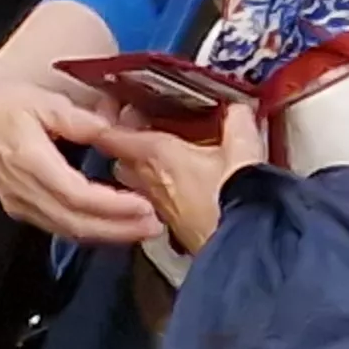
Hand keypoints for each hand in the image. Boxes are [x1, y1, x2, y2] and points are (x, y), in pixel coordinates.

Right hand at [0, 46, 163, 243]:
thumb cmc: (8, 103)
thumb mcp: (46, 100)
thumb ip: (79, 120)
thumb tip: (113, 131)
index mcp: (29, 160)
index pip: (75, 194)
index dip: (111, 206)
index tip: (143, 205)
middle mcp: (21, 188)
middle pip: (73, 221)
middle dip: (116, 228)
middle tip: (153, 225)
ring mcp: (18, 202)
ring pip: (66, 229)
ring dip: (106, 234)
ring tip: (141, 229)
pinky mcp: (20, 207)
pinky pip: (57, 226)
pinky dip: (89, 230)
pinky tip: (112, 226)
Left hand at [98, 101, 268, 253]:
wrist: (242, 244)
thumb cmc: (234, 198)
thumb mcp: (243, 149)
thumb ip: (238, 122)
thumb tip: (239, 109)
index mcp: (154, 154)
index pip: (111, 132)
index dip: (106, 116)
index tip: (110, 104)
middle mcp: (144, 179)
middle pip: (120, 154)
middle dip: (127, 139)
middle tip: (142, 124)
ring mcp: (153, 202)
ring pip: (133, 176)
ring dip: (142, 163)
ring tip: (163, 150)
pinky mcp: (168, 221)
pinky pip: (151, 196)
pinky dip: (158, 184)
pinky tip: (180, 181)